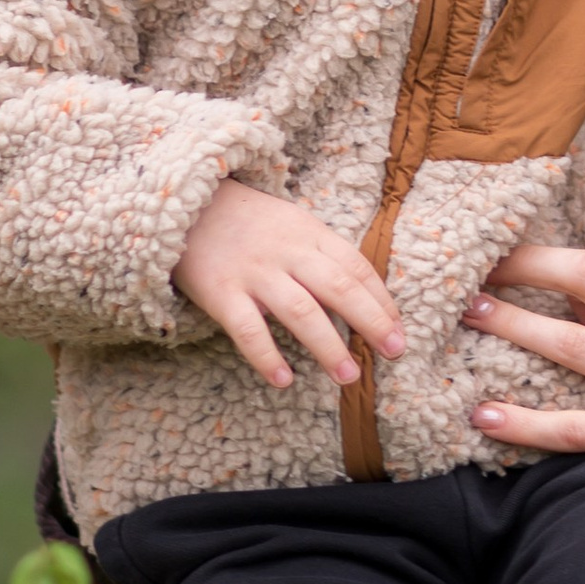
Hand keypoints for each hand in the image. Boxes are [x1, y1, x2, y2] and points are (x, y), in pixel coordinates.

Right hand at [173, 179, 405, 393]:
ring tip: (348, 376)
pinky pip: (248, 329)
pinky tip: (284, 381)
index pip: (357, 267)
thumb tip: (365, 297)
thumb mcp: (293, 224)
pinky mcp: (221, 292)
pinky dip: (267, 356)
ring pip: (301, 311)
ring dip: (328, 346)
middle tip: (395, 352)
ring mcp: (254, 272)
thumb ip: (324, 255)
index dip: (382, 301)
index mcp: (310, 233)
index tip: (400, 330)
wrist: (185, 203)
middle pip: (340, 287)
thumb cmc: (249, 223)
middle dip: (372, 321)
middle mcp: (288, 251)